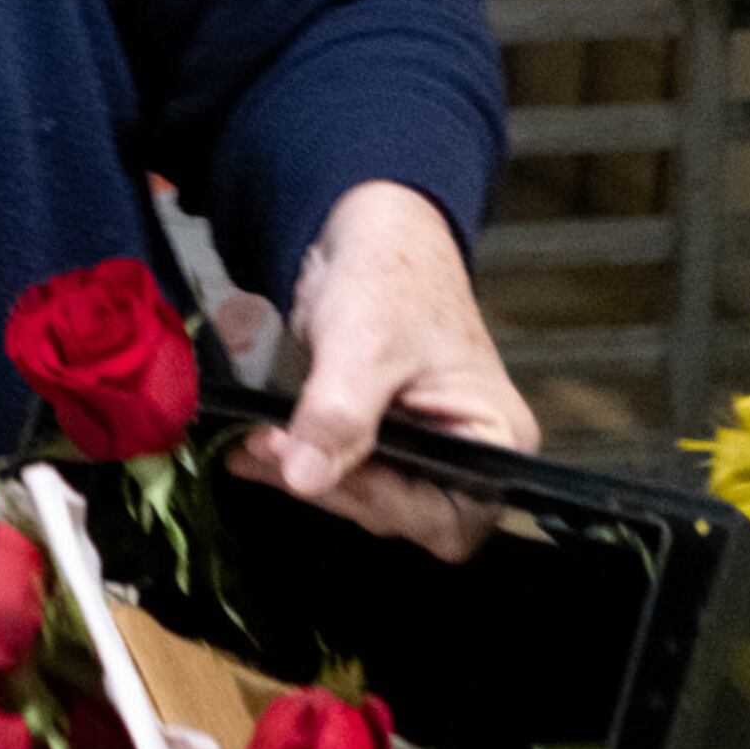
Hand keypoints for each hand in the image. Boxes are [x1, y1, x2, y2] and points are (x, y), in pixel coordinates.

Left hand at [232, 181, 537, 560]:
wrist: (367, 232)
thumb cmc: (393, 274)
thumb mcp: (365, 344)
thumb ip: (340, 416)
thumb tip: (306, 478)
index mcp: (495, 439)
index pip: (448, 516)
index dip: (381, 502)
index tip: (317, 472)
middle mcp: (465, 456)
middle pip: (400, 514)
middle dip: (331, 487)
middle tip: (269, 449)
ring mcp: (420, 450)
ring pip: (360, 496)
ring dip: (303, 476)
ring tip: (254, 445)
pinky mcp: (378, 441)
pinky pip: (337, 471)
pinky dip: (294, 462)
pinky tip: (257, 448)